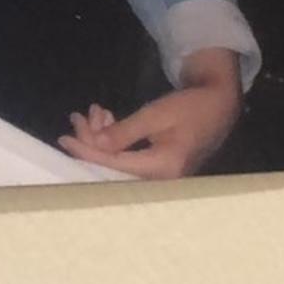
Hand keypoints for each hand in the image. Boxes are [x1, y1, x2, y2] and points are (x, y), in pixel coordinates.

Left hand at [58, 49, 241, 178]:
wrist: (219, 105)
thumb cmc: (190, 107)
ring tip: (95, 111)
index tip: (64, 139)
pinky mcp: (160, 167)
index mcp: (163, 167)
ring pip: (120, 159)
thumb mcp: (155, 114)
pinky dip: (116, 138)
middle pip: (114, 165)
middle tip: (78, 116)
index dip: (87, 151)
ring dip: (103, 135)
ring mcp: (162, 175)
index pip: (114, 163)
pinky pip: (130, 157)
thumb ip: (124, 132)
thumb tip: (94, 146)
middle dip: (92, 140)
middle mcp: (162, 179)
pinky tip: (108, 119)